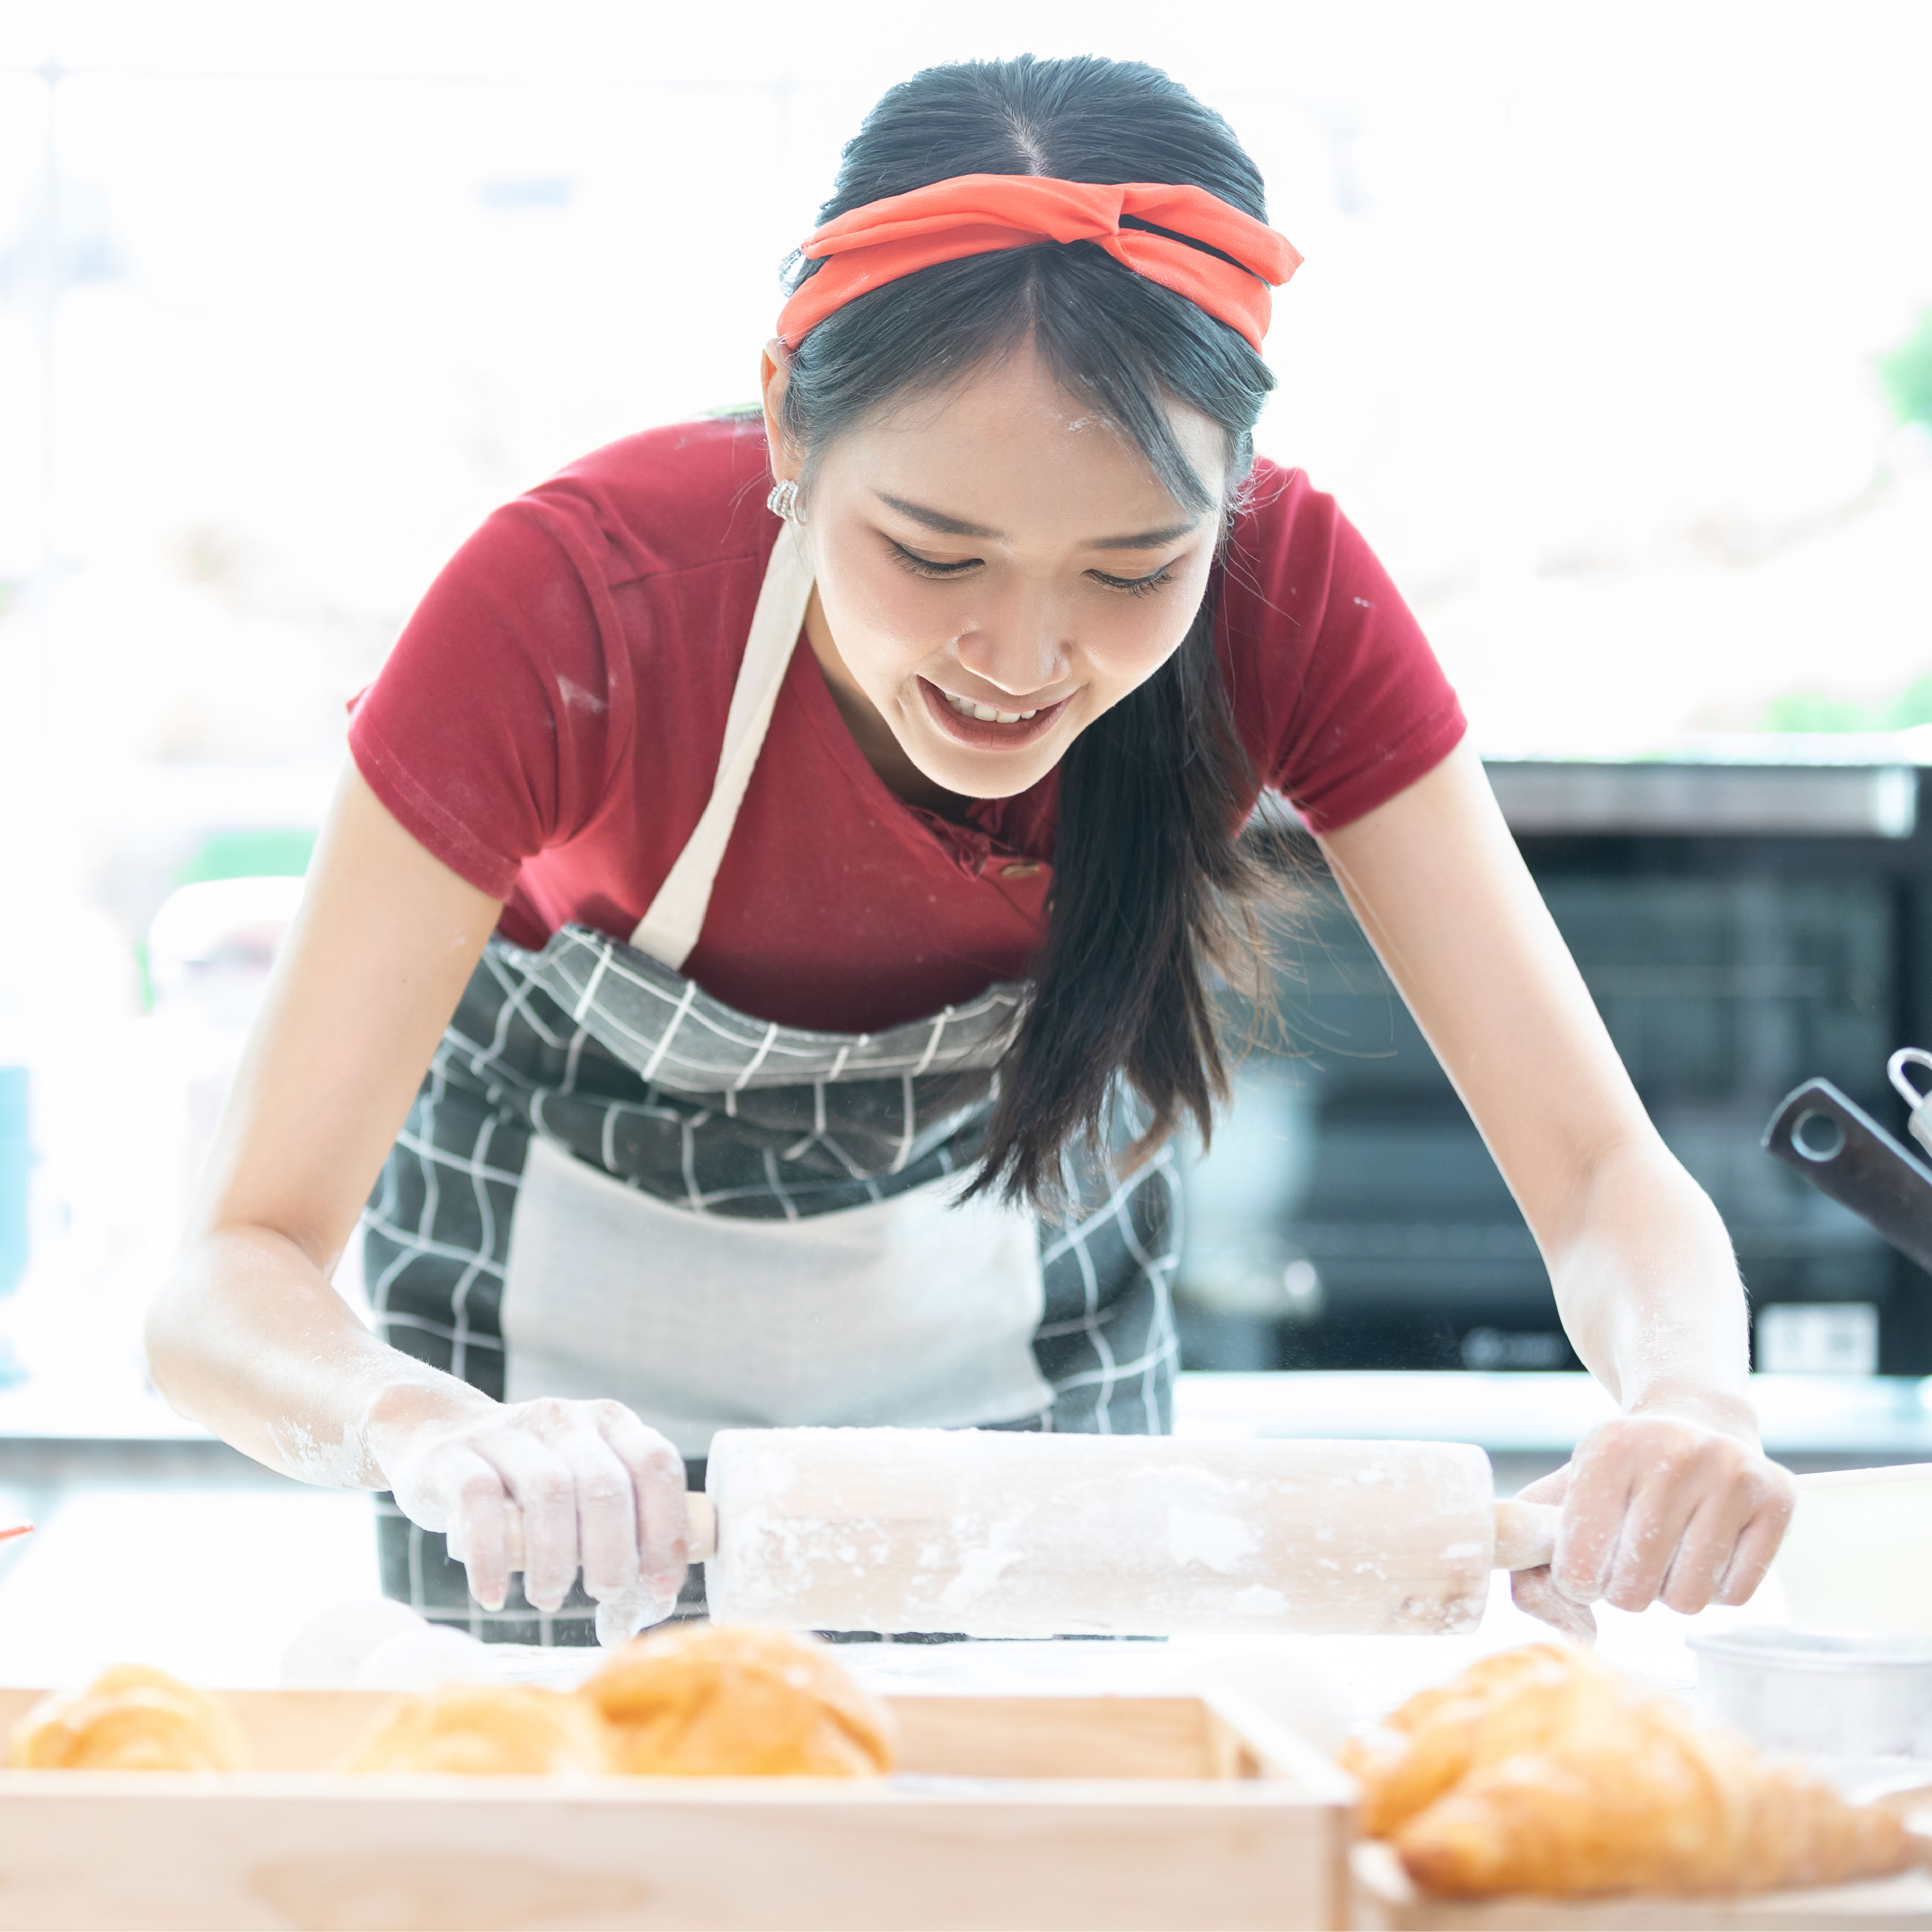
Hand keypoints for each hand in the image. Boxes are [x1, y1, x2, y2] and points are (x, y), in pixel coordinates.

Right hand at [370, 1388, 689, 1618]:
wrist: (435, 1438)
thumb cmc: (526, 1485)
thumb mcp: (579, 1495)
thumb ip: (619, 1538)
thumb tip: (653, 1605)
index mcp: (610, 1424)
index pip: (657, 1465)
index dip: (666, 1530)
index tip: (660, 1586)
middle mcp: (566, 1420)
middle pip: (606, 1486)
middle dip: (613, 1554)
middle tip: (604, 1594)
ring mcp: (510, 1431)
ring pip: (550, 1491)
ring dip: (556, 1560)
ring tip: (548, 1598)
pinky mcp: (456, 1455)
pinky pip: (480, 1502)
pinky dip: (492, 1559)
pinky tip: (495, 1595)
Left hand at [1509, 1405, 1795, 1642]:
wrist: (1693, 1421)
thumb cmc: (1617, 1475)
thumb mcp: (1559, 1496)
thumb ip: (1531, 1558)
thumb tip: (1566, 1624)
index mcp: (1610, 1446)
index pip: (1580, 1564)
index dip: (1579, 1581)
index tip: (1585, 1564)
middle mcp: (1674, 1452)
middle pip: (1634, 1589)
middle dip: (1623, 1590)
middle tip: (1628, 1561)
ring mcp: (1732, 1473)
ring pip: (1689, 1598)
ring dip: (1669, 1592)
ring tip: (1665, 1552)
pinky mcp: (1777, 1499)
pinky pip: (1736, 1594)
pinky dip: (1713, 1588)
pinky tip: (1703, 1548)